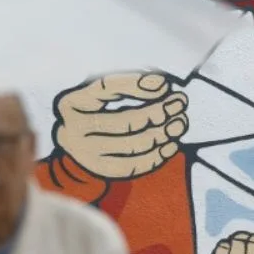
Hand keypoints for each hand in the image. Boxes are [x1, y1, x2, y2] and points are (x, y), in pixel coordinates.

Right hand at [52, 72, 187, 178]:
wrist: (73, 144)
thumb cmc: (91, 110)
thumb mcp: (97, 94)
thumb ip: (125, 85)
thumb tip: (161, 86)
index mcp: (73, 102)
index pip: (105, 88)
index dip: (135, 85)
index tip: (163, 83)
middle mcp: (75, 128)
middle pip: (124, 121)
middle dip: (157, 112)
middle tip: (179, 102)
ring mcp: (86, 153)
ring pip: (133, 145)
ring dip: (162, 133)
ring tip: (180, 122)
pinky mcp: (100, 170)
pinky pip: (134, 166)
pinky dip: (156, 156)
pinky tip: (171, 144)